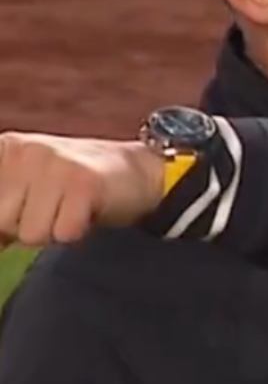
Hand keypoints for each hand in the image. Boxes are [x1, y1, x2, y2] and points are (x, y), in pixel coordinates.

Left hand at [0, 132, 163, 247]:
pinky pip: (64, 234)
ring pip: (31, 234)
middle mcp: (25, 150)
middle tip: (52, 207)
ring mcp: (55, 164)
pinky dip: (77, 231)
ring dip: (53, 230)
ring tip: (69, 208)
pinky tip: (87, 210)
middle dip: (25, 227)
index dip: (6, 222)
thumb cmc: (74, 186)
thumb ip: (2, 208)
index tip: (27, 209)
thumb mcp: (25, 186)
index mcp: (6, 149)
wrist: (138, 171)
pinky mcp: (84, 183)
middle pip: (1, 223)